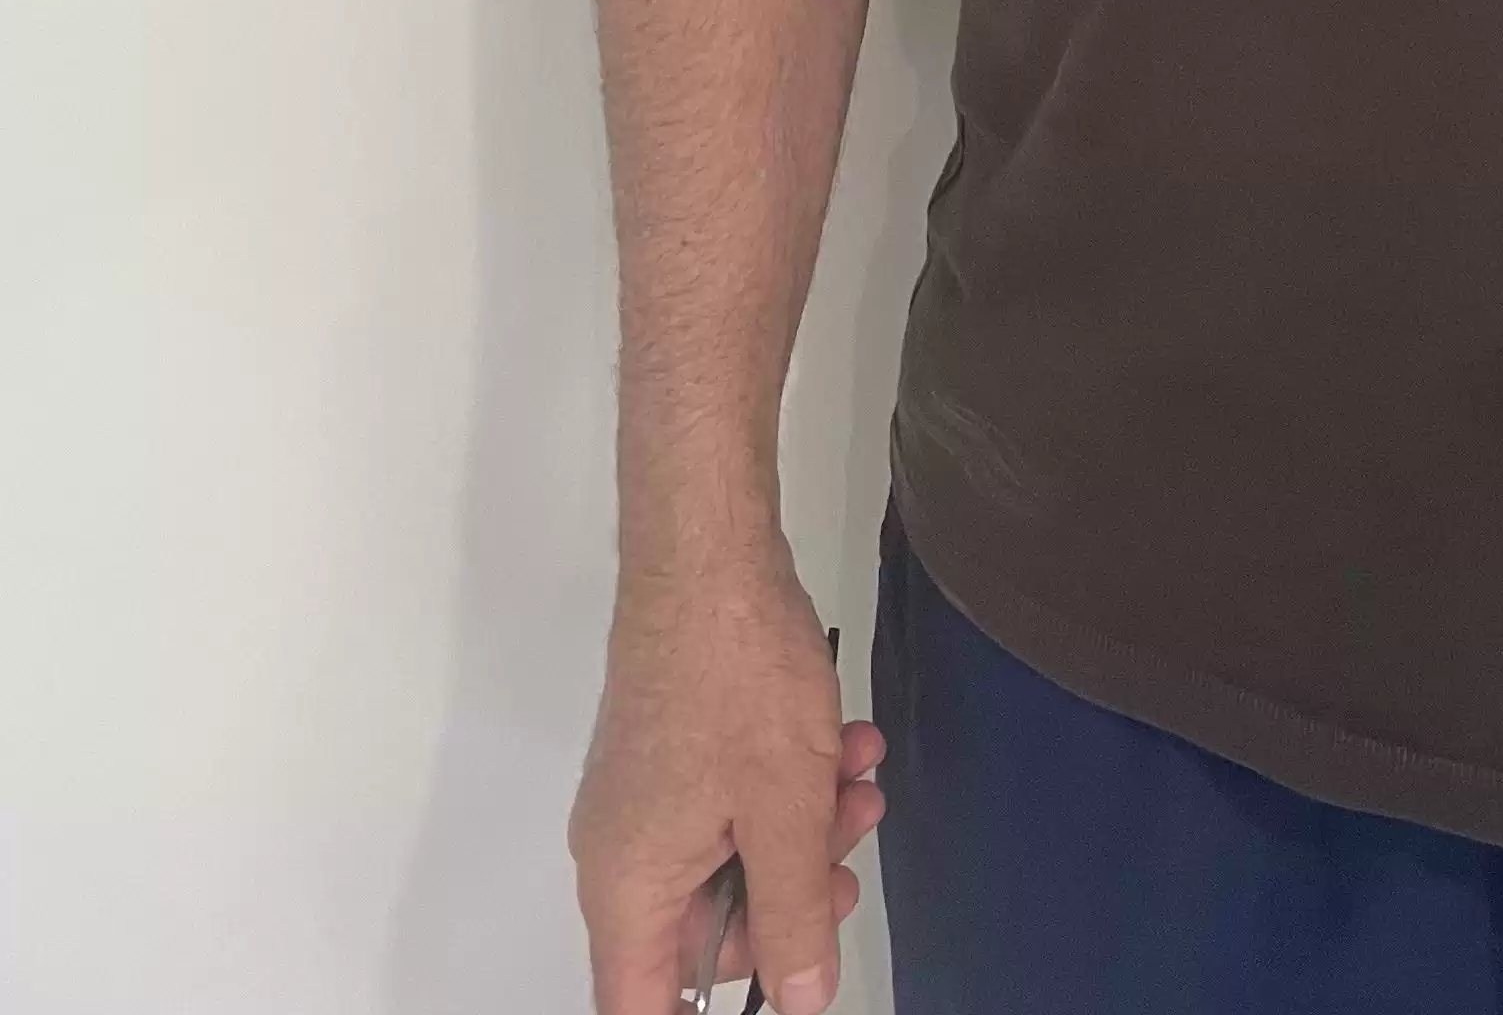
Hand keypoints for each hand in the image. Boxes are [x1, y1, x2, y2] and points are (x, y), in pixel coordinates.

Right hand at [570, 534, 886, 1014]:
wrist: (709, 552)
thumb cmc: (737, 679)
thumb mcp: (786, 812)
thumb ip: (795, 916)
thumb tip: (801, 998)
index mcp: (628, 889)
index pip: (644, 1006)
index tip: (775, 986)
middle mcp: (622, 854)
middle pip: (706, 930)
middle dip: (790, 896)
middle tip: (847, 856)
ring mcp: (646, 798)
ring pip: (732, 854)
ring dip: (805, 826)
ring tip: (859, 776)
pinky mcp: (674, 750)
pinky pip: (730, 799)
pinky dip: (788, 781)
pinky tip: (843, 742)